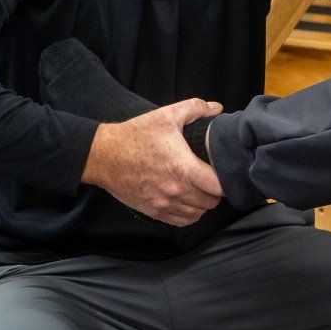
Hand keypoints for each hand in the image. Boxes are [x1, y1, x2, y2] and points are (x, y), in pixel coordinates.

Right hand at [80, 98, 223, 225]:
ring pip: (198, 213)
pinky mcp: (154, 212)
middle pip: (211, 202)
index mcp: (183, 168)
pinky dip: (190, 213)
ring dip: (203, 203)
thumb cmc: (135, 135)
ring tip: (201, 188)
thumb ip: (195, 108)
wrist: (104, 156)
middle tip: (212, 178)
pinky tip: (188, 200)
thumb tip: (216, 108)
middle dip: (216, 191)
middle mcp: (175, 190)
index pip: (218, 187)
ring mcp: (164, 204)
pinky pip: (182, 221)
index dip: (226, 180)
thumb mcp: (166, 115)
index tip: (224, 172)